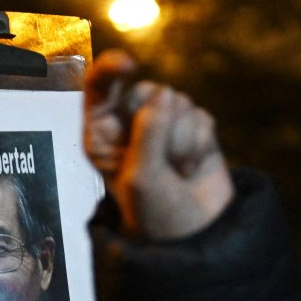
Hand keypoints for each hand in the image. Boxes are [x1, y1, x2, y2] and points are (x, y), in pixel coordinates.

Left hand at [84, 50, 233, 239]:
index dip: (111, 68)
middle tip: (161, 159)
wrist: (194, 234)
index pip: (99, 87)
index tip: (128, 65)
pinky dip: (200, 143)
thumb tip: (165, 97)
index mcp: (102, 133)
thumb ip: (148, 133)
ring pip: (179, 102)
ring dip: (182, 140)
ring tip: (176, 170)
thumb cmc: (155, 212)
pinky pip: (201, 116)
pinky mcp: (194, 128)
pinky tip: (191, 167)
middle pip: (147, 90)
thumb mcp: (141, 177)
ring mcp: (164, 124)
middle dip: (160, 123)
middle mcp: (130, 124)